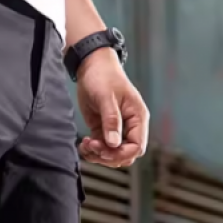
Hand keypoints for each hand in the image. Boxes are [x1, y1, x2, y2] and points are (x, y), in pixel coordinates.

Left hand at [76, 49, 149, 169]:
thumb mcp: (106, 97)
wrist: (91, 66)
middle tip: (93, 146)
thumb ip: (111, 120)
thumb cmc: (103, 76)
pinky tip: (85, 143)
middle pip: (126, 155)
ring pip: (113, 154)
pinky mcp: (105, 130)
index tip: (104, 150)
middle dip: (108, 156)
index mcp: (137, 117)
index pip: (137, 146)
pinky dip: (93, 150)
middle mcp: (130, 126)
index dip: (121, 154)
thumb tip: (114, 143)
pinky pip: (102, 148)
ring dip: (98, 155)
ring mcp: (117, 129)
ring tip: (86, 145)